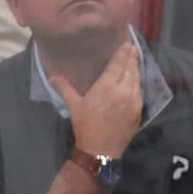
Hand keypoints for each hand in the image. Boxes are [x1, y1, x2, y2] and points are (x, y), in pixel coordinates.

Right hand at [57, 40, 141, 160]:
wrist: (101, 149)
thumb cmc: (86, 126)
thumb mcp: (74, 105)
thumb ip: (64, 88)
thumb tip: (52, 76)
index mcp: (107, 87)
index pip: (118, 65)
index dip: (123, 53)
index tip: (127, 44)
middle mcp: (123, 91)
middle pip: (130, 69)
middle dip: (132, 57)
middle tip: (133, 47)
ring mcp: (133, 101)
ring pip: (137, 79)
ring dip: (136, 68)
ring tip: (135, 59)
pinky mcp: (139, 110)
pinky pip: (140, 91)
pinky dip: (138, 82)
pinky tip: (137, 78)